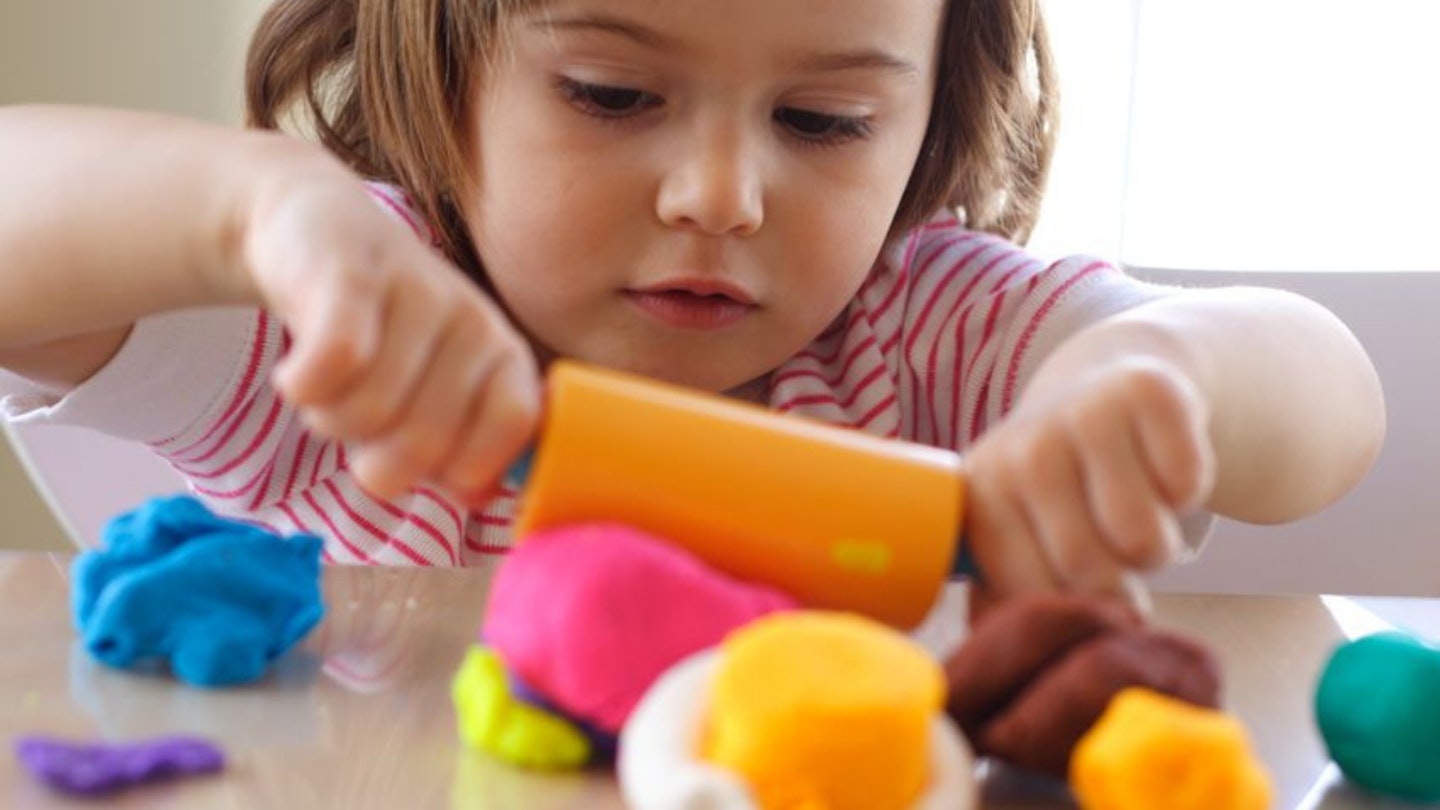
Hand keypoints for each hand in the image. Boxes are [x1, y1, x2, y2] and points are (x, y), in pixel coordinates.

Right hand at [235, 154, 539, 502]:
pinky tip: (297, 373)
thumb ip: (461, 452)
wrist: (315, 231)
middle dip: (373, 458)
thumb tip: (476, 495)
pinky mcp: (352, 275)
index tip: (425, 464)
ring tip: (329, 389)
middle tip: (360, 422)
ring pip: (367, 412)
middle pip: (423, 443)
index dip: (459, 466)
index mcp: (504, 356)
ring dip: (328, 418)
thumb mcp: (434, 393)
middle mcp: (473, 320)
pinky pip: (332, 364)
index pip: (512, 429)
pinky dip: (303, 387)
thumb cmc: (384, 335)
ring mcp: (417, 292)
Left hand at [962, 357, 1214, 602]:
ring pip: (1143, 539)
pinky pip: (1187, 484)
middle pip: (1089, 572)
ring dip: (1157, 545)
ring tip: (1133, 516)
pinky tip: (1157, 470)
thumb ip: (1003, 600)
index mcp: (982, 497)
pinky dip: (1186, 492)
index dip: (1073, 617)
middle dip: (1118, 585)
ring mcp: (1081, 414)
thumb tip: (1011, 661)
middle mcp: (1024, 450)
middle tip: (1112, 554)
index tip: (1083, 604)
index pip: (1032, 596)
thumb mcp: (1015, 536)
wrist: (1100, 390)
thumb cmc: (1056, 491)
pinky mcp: (1146, 391)